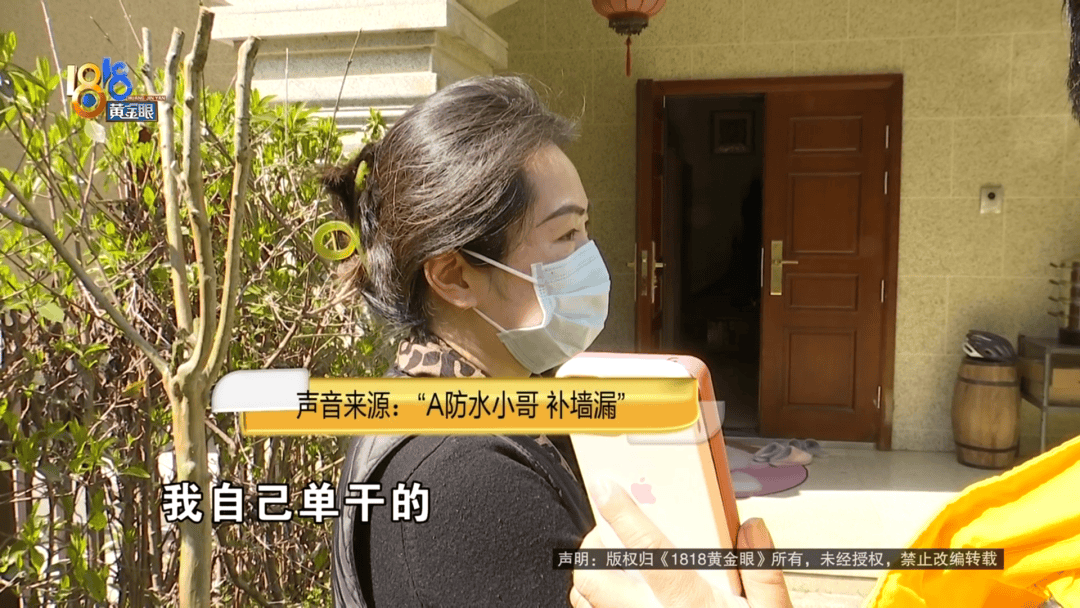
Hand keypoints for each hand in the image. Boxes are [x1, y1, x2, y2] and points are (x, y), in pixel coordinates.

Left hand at [570, 479, 792, 607]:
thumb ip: (763, 571)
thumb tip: (751, 525)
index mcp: (692, 605)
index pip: (649, 551)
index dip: (623, 514)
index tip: (607, 487)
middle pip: (597, 573)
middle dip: (594, 546)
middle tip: (608, 533)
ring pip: (585, 597)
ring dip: (589, 574)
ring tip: (608, 562)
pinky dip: (592, 603)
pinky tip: (611, 596)